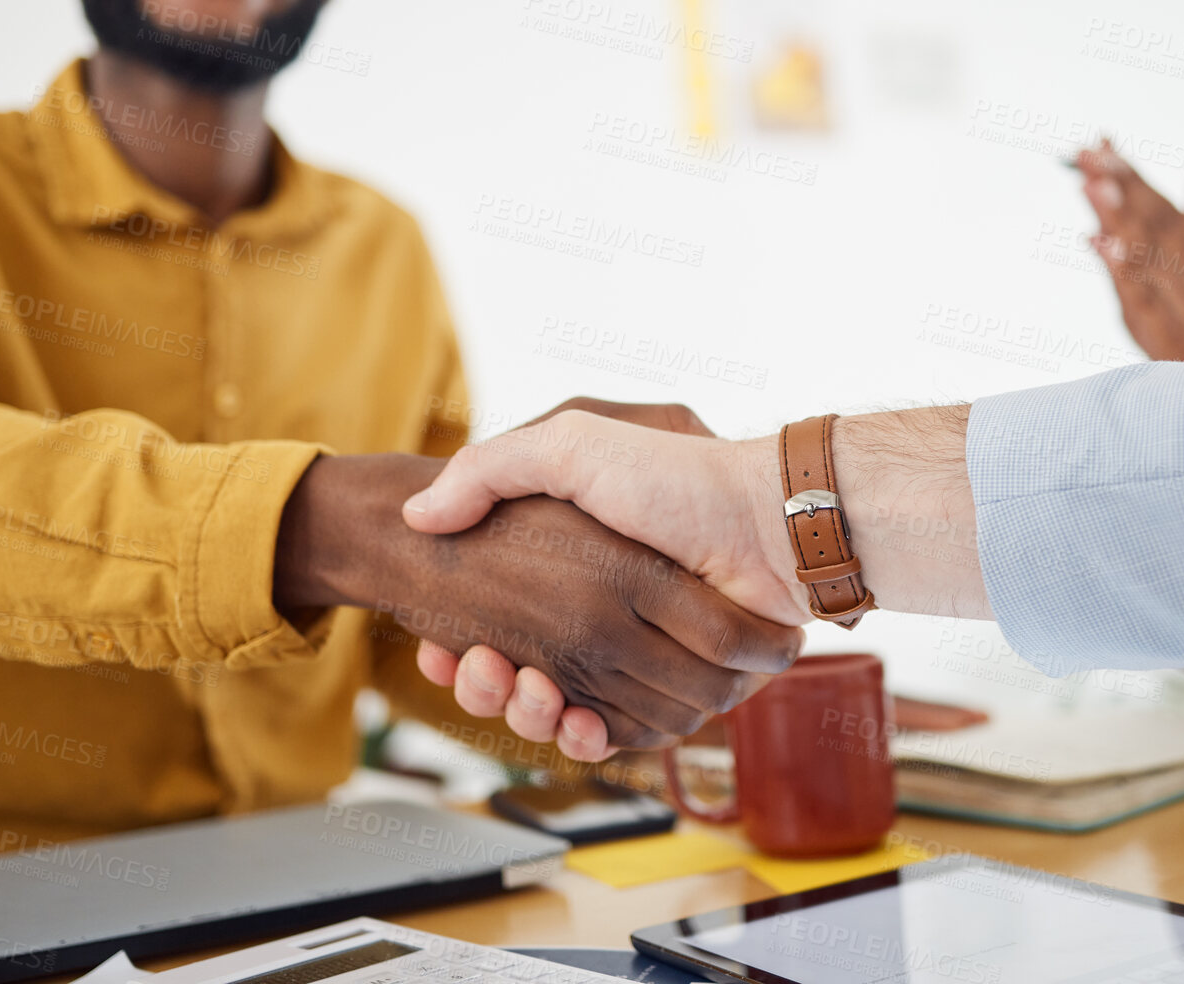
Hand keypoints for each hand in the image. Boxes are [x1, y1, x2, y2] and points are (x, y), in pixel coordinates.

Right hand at [274, 452, 802, 760]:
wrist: (765, 524)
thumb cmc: (674, 478)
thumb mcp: (569, 445)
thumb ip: (492, 469)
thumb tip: (419, 516)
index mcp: (573, 576)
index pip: (493, 628)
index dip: (460, 649)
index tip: (437, 650)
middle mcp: (597, 621)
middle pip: (517, 679)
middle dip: (487, 685)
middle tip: (480, 668)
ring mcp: (633, 661)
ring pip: (556, 715)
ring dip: (528, 712)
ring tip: (523, 687)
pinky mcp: (669, 696)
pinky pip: (614, 736)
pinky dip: (586, 737)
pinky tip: (570, 718)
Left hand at [1076, 141, 1183, 360]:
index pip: (1168, 211)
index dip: (1136, 180)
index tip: (1107, 150)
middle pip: (1150, 225)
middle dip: (1118, 187)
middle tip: (1086, 153)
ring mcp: (1178, 309)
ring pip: (1141, 255)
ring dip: (1114, 217)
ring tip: (1090, 182)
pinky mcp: (1161, 340)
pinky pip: (1135, 299)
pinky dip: (1118, 270)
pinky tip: (1098, 242)